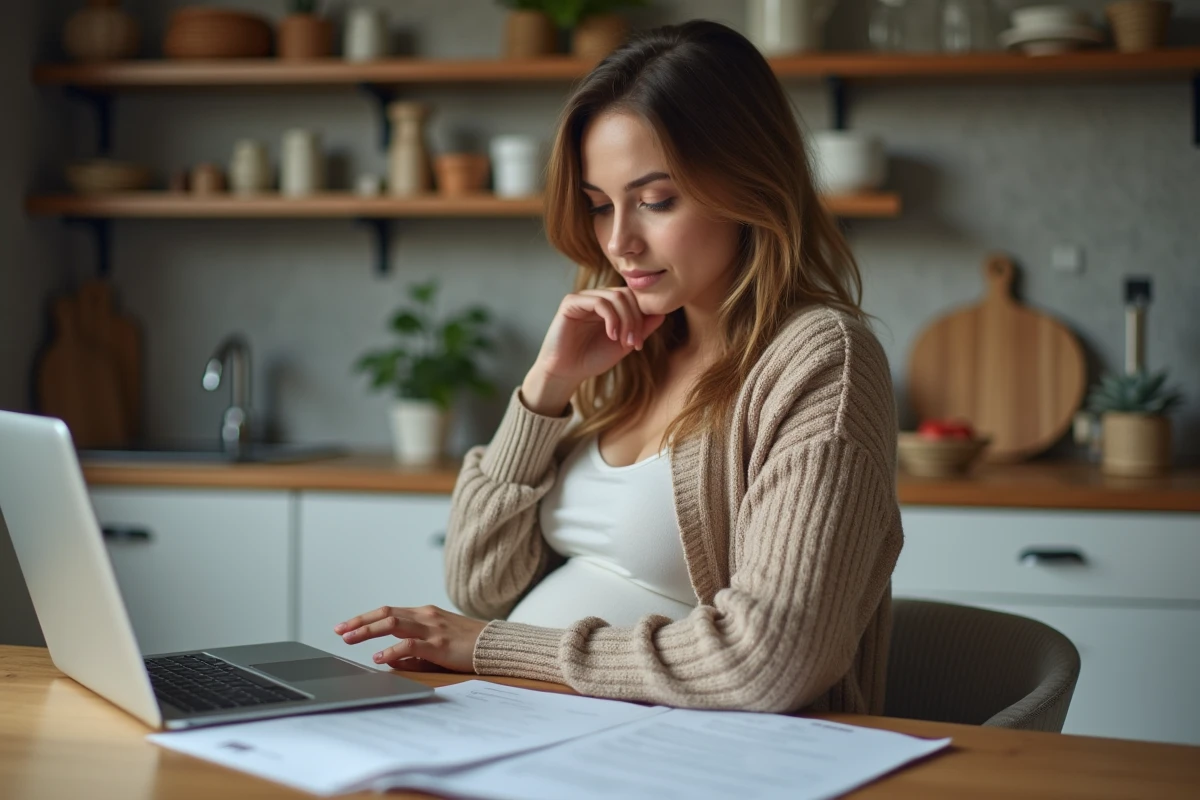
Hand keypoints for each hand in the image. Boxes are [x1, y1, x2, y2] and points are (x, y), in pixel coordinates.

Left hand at [334, 605, 486, 672]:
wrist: (496, 646)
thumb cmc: (469, 646)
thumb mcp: (438, 643)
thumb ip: (414, 649)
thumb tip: (389, 659)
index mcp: (425, 614)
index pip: (388, 612)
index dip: (365, 618)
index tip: (346, 626)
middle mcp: (426, 616)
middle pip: (385, 613)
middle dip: (360, 622)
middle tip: (340, 631)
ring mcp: (432, 629)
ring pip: (393, 623)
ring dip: (368, 631)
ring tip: (350, 639)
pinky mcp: (439, 644)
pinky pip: (410, 644)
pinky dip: (392, 650)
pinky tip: (380, 657)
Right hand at [522, 288, 665, 413]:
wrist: (567, 372)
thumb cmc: (592, 358)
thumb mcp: (624, 344)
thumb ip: (641, 328)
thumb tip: (662, 313)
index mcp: (610, 305)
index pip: (634, 298)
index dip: (642, 317)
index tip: (640, 343)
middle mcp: (597, 297)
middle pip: (627, 295)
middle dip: (635, 320)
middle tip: (634, 343)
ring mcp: (584, 298)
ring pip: (616, 297)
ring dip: (626, 321)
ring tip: (624, 342)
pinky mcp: (571, 302)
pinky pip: (599, 302)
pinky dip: (611, 319)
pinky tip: (611, 335)